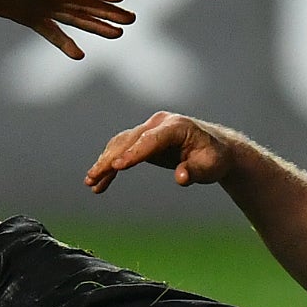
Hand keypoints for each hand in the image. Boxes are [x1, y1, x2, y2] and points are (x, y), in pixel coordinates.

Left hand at [0, 0, 131, 58]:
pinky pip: (52, 32)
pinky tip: (80, 55)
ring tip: (119, 34)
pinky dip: (65, 42)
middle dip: (108, 10)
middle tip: (132, 19)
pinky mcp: (29, 16)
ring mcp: (40, 4)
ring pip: (75, 16)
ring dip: (96, 24)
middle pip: (84, 1)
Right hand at [84, 110, 238, 192]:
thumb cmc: (213, 158)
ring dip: (105, 162)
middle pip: (129, 140)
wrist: (215, 149)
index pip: (150, 140)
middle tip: (93, 178)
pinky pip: (123, 150)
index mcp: (177, 127)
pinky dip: (111, 164)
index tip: (116, 166)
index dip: (133, 153)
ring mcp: (150, 129)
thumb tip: (181, 177)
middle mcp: (159, 123)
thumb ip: (195, 171)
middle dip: (110, 160)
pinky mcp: (144, 138)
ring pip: (121, 144)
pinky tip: (100, 183)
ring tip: (91, 182)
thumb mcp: (210, 168)